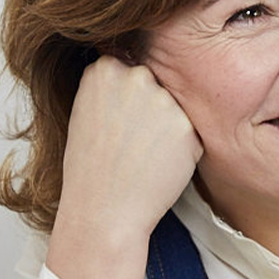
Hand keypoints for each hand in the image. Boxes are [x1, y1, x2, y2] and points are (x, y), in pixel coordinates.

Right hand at [47, 55, 202, 278]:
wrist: (104, 210)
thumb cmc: (90, 169)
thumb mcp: (87, 112)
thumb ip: (113, 88)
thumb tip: (139, 72)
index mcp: (104, 70)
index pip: (130, 68)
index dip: (128, 99)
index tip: (119, 122)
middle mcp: (136, 76)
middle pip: (156, 86)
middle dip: (151, 110)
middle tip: (133, 143)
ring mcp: (163, 100)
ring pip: (176, 111)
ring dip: (169, 131)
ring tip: (143, 158)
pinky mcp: (187, 126)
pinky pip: (191, 135)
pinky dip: (182, 151)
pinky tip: (158, 168)